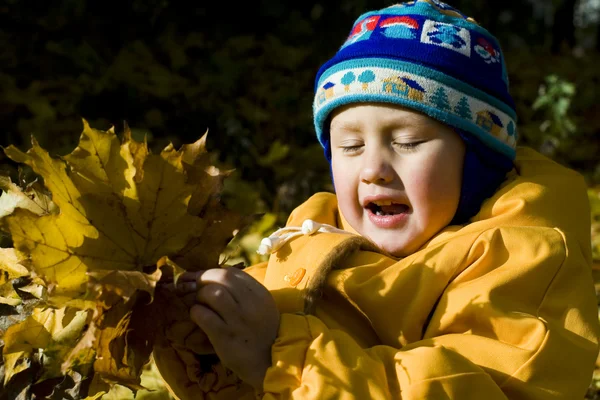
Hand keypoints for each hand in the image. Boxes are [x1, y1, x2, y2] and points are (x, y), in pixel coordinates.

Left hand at [186, 267, 279, 390]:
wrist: (267, 362)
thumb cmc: (261, 333)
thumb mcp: (262, 307)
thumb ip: (244, 292)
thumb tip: (215, 276)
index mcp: (260, 294)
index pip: (233, 272)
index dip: (214, 271)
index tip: (205, 277)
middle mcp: (250, 304)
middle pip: (221, 277)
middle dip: (204, 278)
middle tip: (197, 287)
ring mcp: (238, 319)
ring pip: (212, 293)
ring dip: (200, 296)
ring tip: (200, 304)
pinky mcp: (225, 336)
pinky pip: (203, 315)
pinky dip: (196, 312)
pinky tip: (198, 317)